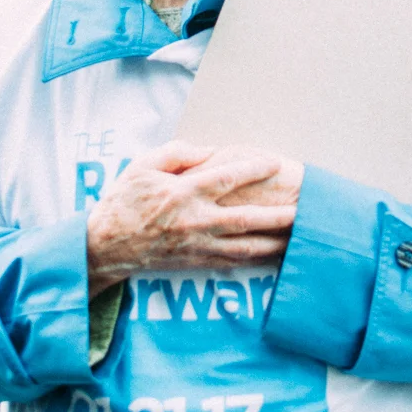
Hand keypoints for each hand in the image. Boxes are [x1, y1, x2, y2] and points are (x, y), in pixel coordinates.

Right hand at [85, 140, 300, 294]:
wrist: (105, 245)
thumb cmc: (124, 200)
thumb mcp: (143, 165)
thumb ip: (177, 153)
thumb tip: (209, 150)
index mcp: (183, 192)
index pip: (227, 177)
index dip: (254, 169)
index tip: (275, 163)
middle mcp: (195, 220)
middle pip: (248, 218)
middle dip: (279, 215)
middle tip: (306, 209)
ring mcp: (198, 245)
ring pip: (247, 246)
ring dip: (277, 241)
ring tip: (301, 236)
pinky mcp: (197, 261)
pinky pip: (234, 261)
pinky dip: (258, 259)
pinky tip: (276, 255)